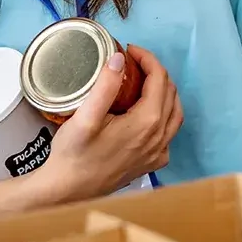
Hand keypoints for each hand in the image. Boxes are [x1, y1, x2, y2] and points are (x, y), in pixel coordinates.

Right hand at [39, 44, 181, 200]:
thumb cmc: (73, 155)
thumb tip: (119, 58)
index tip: (129, 50)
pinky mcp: (151, 164)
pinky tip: (146, 113)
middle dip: (155, 72)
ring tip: (143, 80)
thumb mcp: (85, 117)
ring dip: (164, 92)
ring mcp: (157, 153)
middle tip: (134, 62)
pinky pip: (168, 133)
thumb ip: (105, 86)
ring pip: (174, 113)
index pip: (159, 79)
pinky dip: (164, 115)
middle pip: (170, 94)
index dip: (147, 59)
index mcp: (147, 123)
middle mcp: (159, 138)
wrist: (67, 191)